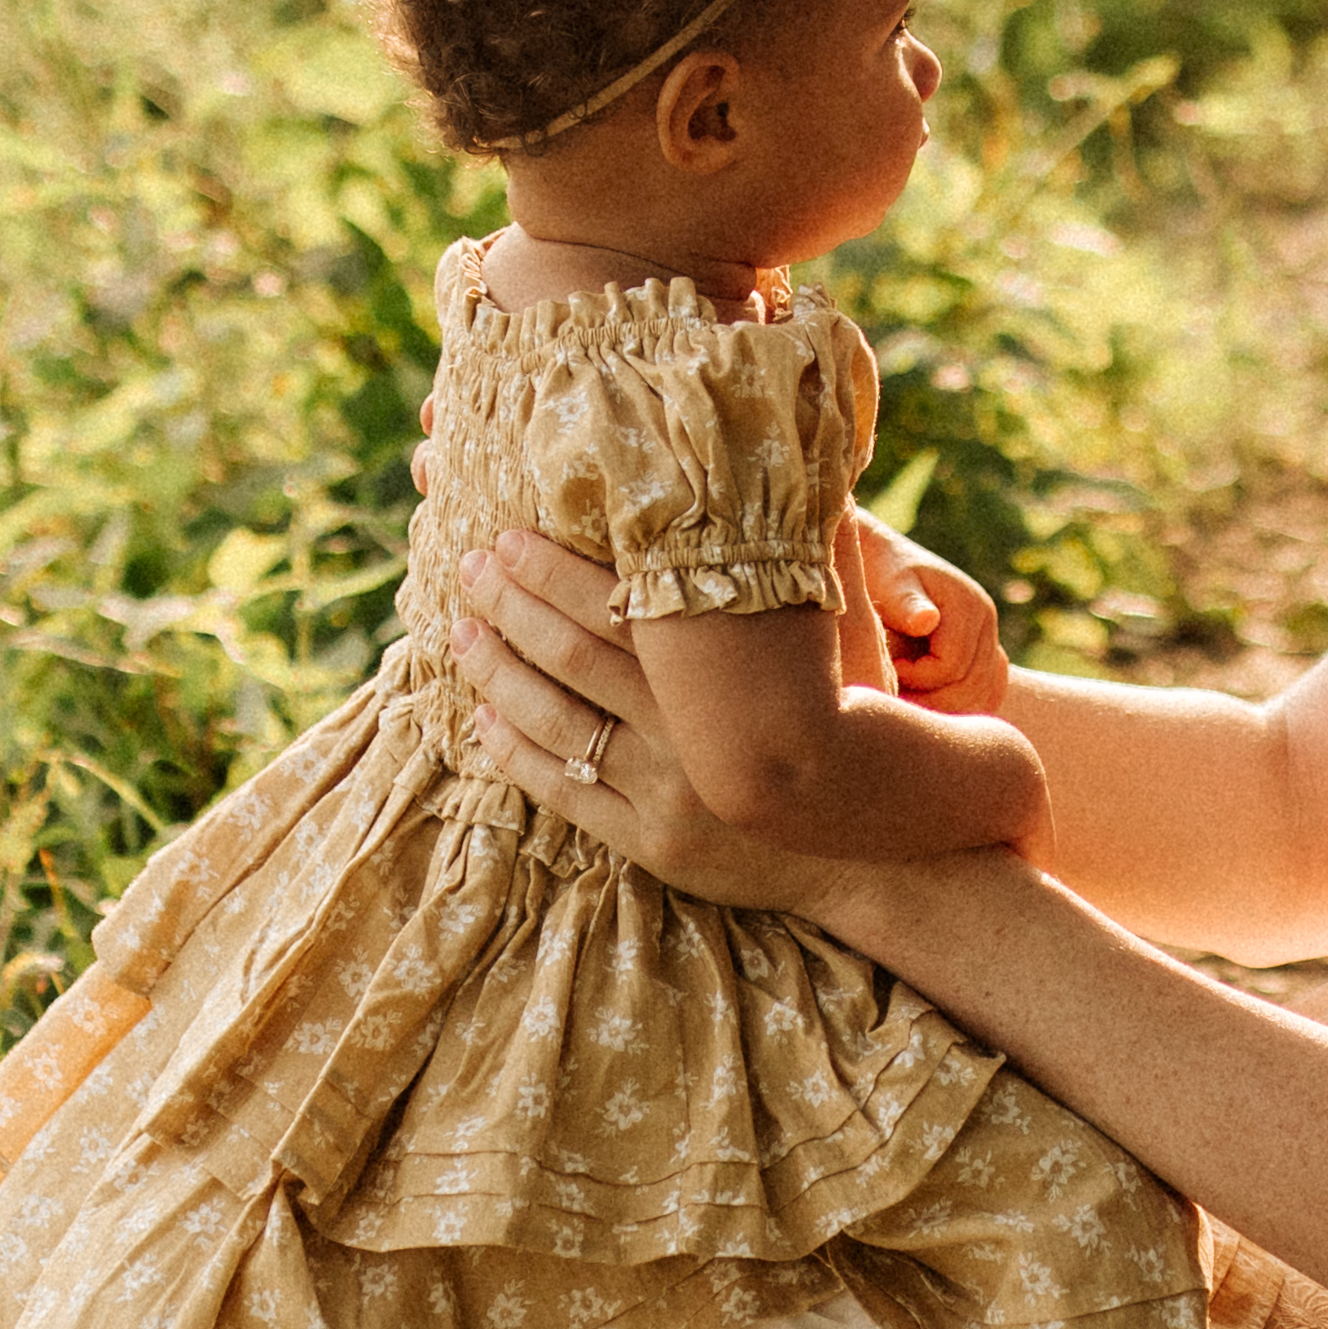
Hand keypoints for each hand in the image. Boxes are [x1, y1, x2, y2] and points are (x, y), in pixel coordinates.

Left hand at [448, 535, 848, 912]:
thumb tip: (800, 481)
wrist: (867, 847)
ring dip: (500, 675)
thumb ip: (823, 558)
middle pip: (576, 658)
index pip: (620, 608)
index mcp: (725, 673)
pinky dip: (519, 753)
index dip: (555, 571)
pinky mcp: (653, 844)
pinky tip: (485, 718)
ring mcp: (667, 792)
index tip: (509, 538)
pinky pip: (569, 793)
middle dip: (513, 608)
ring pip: (560, 724)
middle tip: (469, 567)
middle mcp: (689, 731)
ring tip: (460, 633)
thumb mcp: (851, 635)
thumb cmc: (853, 716)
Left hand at [852, 508, 1007, 717]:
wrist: (888, 561)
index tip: (890, 667)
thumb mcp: (892, 584)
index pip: (953, 665)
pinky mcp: (985, 654)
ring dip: (947, 708)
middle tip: (895, 698)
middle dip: (932, 700)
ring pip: (984, 695)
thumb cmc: (883, 572)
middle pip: (972, 686)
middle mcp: (987, 623)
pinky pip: (987, 692)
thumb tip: (927, 620)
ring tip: (909, 703)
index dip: (918, 677)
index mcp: (970, 606)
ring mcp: (990, 639)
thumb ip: (908, 603)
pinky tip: (930, 707)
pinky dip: (963, 706)